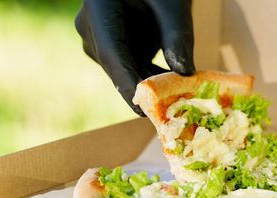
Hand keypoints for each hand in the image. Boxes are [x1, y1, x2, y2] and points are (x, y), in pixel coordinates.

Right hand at [75, 0, 194, 114]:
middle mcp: (91, 26)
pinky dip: (151, 75)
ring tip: (179, 96)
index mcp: (99, 7)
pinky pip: (129, 67)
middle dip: (144, 87)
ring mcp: (99, 39)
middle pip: (116, 65)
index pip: (111, 52)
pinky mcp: (112, 48)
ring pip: (123, 70)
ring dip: (150, 82)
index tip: (144, 109)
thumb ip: (177, 36)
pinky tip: (173, 84)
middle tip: (171, 107)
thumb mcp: (171, 4)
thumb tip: (185, 73)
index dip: (127, 83)